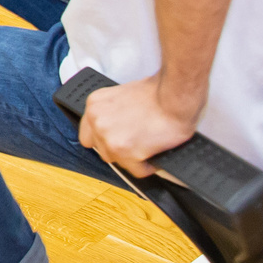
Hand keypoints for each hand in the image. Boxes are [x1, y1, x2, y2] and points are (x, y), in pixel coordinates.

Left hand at [79, 76, 199, 176]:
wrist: (175, 95)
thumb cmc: (158, 92)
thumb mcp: (123, 95)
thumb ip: (113, 112)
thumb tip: (118, 127)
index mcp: (95, 104)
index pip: (87, 133)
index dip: (104, 139)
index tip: (116, 139)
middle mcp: (97, 121)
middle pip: (102, 150)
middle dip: (118, 150)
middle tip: (136, 143)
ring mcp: (109, 138)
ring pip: (118, 161)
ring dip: (133, 158)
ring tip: (148, 146)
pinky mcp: (126, 152)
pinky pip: (137, 170)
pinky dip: (148, 166)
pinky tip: (156, 153)